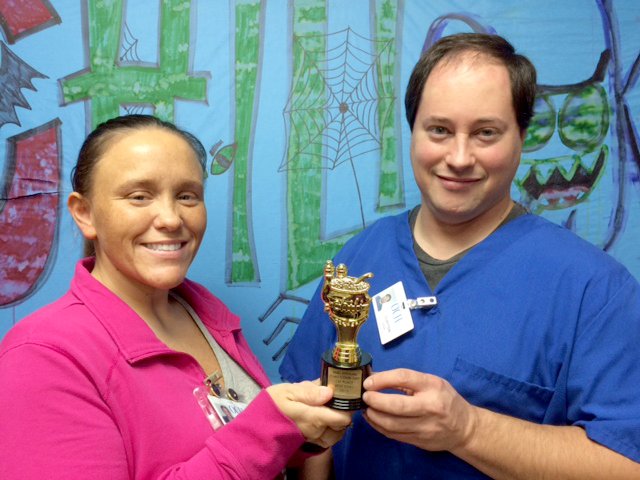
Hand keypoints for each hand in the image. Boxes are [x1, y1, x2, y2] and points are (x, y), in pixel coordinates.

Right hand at [267, 381, 351, 447]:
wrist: (258, 427)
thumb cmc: (272, 405)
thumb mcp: (286, 391)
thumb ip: (308, 391)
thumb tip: (329, 391)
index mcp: (313, 417)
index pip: (342, 417)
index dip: (348, 404)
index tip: (345, 392)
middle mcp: (317, 431)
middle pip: (343, 424)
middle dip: (343, 410)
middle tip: (336, 396)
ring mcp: (315, 439)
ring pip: (338, 433)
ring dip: (339, 421)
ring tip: (331, 408)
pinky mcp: (312, 442)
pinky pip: (329, 438)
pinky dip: (332, 429)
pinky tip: (326, 418)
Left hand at [362, 369, 477, 451]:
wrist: (464, 428)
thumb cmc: (445, 399)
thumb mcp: (431, 382)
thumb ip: (404, 380)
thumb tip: (374, 377)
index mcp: (433, 386)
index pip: (404, 378)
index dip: (382, 379)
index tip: (368, 382)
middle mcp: (430, 406)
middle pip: (397, 405)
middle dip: (375, 401)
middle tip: (365, 397)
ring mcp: (425, 427)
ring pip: (392, 424)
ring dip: (374, 416)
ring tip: (366, 408)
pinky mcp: (420, 441)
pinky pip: (394, 435)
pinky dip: (379, 427)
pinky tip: (373, 419)